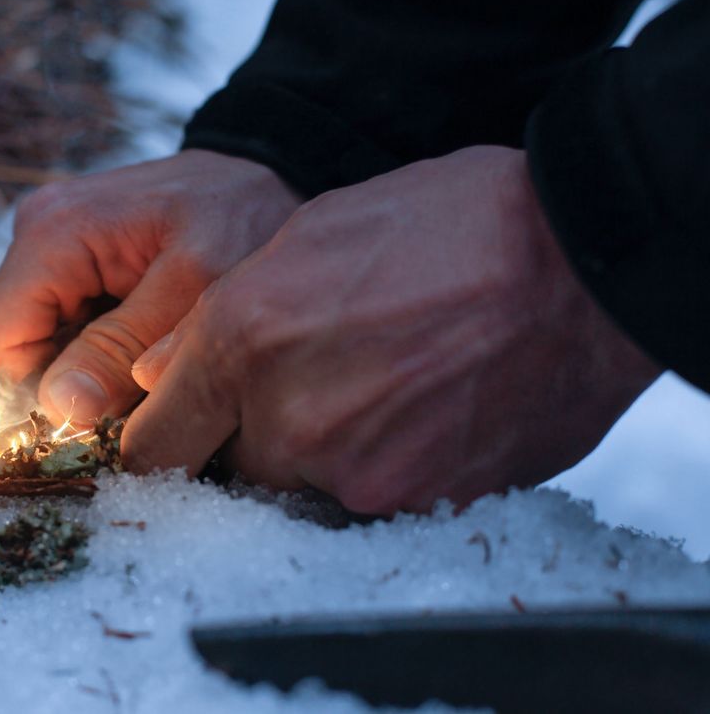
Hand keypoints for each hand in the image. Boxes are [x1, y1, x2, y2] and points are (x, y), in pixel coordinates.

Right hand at [0, 150, 300, 421]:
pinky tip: (143, 358)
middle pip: (10, 350)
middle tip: (133, 412)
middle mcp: (34, 235)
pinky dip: (98, 358)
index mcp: (52, 235)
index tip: (82, 438)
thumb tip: (59, 409)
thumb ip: (123, 348)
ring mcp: (50, 248)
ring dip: (83, 380)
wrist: (269, 174)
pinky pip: (63, 330)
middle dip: (61, 394)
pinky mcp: (72, 263)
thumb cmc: (243, 219)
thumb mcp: (196, 289)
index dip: (20, 404)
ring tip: (148, 381)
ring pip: (37, 346)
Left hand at [124, 146, 659, 513]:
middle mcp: (287, 419)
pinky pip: (371, 500)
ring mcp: (357, 472)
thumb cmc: (443, 225)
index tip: (182, 430)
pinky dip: (383, 466)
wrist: (577, 260)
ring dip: (322, 454)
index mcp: (241, 341)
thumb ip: (214, 320)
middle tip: (309, 384)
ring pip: (301, 488)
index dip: (164, 439)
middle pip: (230, 471)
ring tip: (380, 385)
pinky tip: (420, 409)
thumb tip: (154, 377)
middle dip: (250, 438)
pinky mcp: (422, 503)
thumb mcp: (306, 236)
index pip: (152, 448)